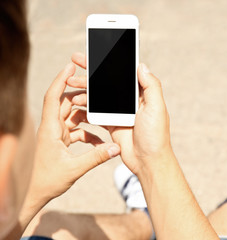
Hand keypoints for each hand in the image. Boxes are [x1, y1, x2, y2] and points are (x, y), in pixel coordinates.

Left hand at [30, 63, 119, 202]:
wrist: (37, 193)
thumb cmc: (48, 181)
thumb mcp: (75, 169)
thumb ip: (97, 157)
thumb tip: (115, 148)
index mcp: (50, 129)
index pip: (53, 98)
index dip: (60, 80)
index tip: (70, 66)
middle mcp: (52, 128)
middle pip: (66, 103)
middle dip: (81, 96)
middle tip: (96, 90)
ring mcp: (56, 134)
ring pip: (73, 116)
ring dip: (87, 117)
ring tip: (101, 116)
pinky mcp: (61, 140)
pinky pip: (77, 130)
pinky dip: (88, 133)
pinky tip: (99, 143)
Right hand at [68, 53, 172, 174]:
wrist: (148, 161)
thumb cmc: (155, 135)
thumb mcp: (156, 107)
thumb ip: (151, 85)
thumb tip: (141, 65)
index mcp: (141, 94)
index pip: (122, 72)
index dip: (108, 62)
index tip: (93, 54)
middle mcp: (129, 100)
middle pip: (107, 82)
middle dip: (91, 72)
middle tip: (75, 61)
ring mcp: (119, 112)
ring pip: (99, 95)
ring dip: (85, 89)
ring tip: (71, 84)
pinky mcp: (111, 123)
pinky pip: (95, 111)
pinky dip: (86, 105)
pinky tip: (75, 102)